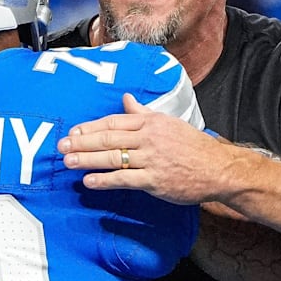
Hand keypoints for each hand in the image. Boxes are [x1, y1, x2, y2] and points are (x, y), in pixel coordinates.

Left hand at [58, 93, 234, 204]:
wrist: (218, 168)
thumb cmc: (193, 146)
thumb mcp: (168, 122)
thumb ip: (143, 112)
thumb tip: (127, 99)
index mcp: (150, 122)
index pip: (114, 121)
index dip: (91, 127)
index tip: (73, 132)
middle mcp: (148, 137)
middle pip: (108, 137)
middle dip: (82, 142)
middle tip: (61, 147)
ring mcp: (151, 159)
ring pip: (112, 157)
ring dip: (87, 160)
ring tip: (68, 162)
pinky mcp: (155, 180)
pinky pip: (124, 179)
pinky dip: (105, 180)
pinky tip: (89, 181)